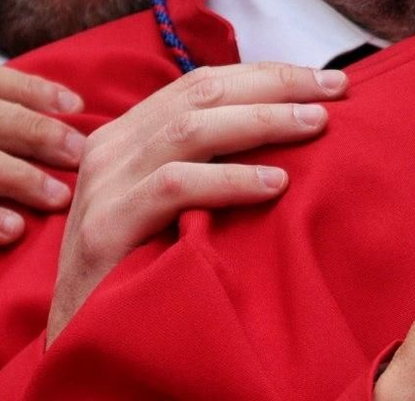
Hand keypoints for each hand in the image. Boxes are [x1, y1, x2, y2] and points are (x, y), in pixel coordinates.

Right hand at [46, 61, 348, 343]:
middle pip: (202, 94)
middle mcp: (111, 149)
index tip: (324, 81)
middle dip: (275, 85)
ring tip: (315, 125)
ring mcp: (104, 186)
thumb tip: (286, 131)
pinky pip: (174, 187)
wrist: (79, 339)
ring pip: (190, 129)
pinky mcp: (105, 228)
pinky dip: (229, 181)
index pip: (202, 84)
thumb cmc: (136, 272)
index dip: (266, 75)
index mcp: (128, 136)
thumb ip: (206, 165)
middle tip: (335, 90)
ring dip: (262, 121)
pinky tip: (275, 184)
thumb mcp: (169, 207)